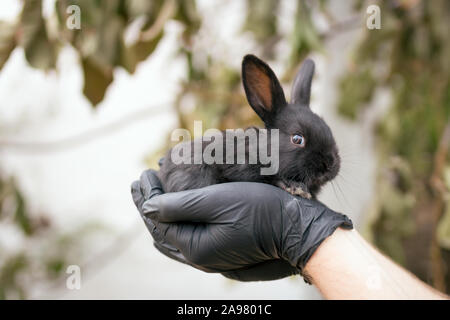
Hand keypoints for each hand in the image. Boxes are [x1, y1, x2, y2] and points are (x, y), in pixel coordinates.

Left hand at [131, 170, 352, 281]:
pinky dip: (178, 225)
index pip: (157, 220)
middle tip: (141, 184)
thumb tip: (149, 206)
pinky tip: (180, 215)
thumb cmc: (260, 210)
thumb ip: (179, 206)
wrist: (296, 228)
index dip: (146, 196)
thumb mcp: (216, 202)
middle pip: (163, 231)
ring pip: (175, 238)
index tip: (142, 174)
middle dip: (149, 206)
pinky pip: (190, 241)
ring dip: (162, 217)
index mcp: (194, 247)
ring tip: (154, 198)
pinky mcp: (223, 251)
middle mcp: (200, 257)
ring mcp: (212, 257)